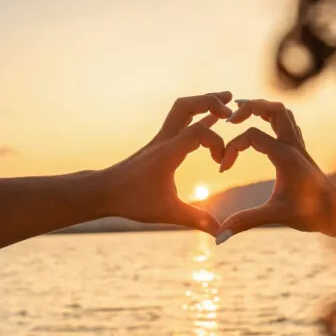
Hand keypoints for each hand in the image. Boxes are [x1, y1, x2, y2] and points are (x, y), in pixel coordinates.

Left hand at [101, 92, 233, 234]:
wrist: (103, 191)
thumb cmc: (132, 200)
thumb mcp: (167, 212)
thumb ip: (197, 220)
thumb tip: (221, 234)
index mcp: (168, 152)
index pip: (199, 131)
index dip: (217, 143)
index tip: (220, 165)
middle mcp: (165, 139)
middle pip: (187, 105)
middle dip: (210, 101)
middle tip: (232, 106)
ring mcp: (161, 139)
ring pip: (182, 109)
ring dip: (204, 103)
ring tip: (226, 101)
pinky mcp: (159, 145)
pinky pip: (181, 122)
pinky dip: (198, 117)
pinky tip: (211, 119)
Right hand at [216, 100, 335, 244]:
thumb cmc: (311, 213)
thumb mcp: (275, 215)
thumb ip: (245, 222)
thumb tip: (219, 238)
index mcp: (285, 155)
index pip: (251, 136)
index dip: (231, 148)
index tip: (223, 170)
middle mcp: (293, 145)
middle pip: (272, 108)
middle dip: (249, 107)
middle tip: (228, 118)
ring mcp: (299, 145)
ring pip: (282, 112)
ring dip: (262, 108)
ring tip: (241, 113)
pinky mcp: (301, 150)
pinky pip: (287, 123)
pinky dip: (271, 118)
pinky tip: (261, 125)